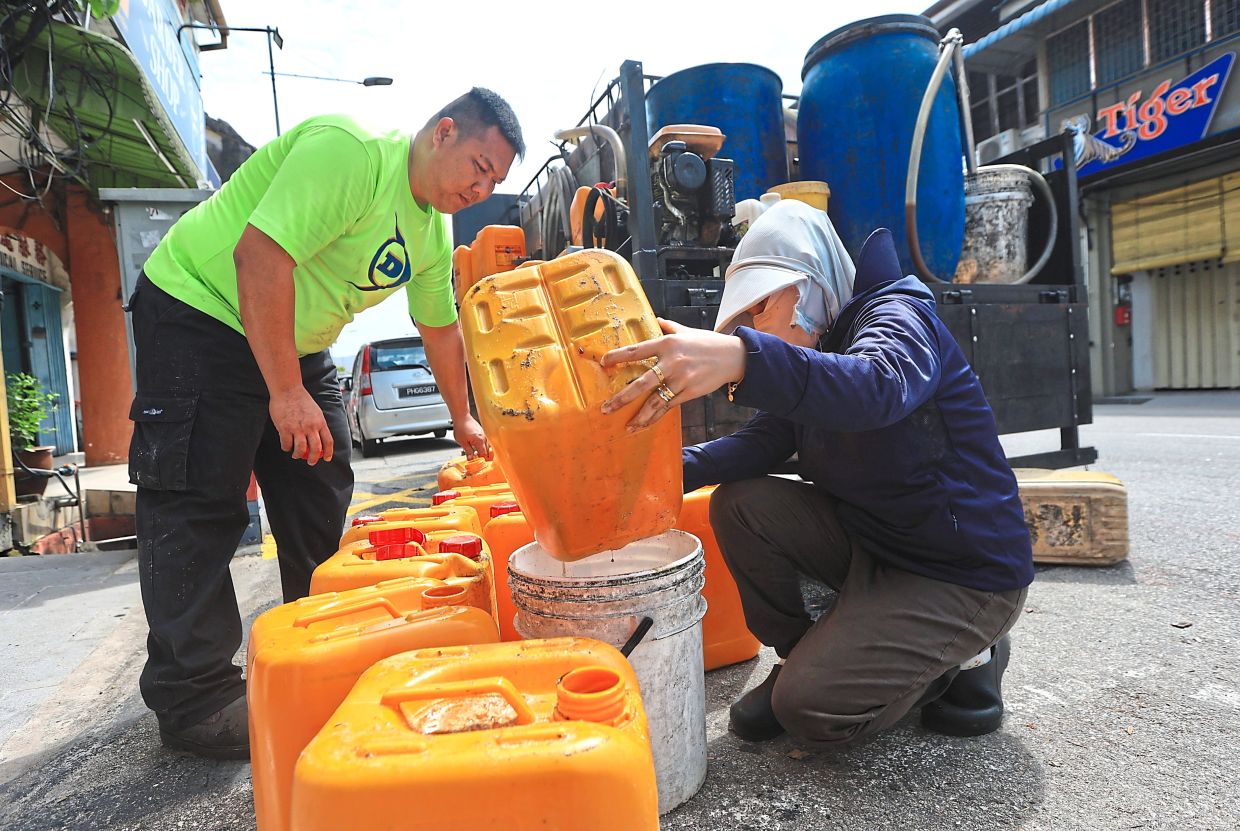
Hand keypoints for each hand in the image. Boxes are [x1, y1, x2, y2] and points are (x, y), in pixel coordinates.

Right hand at [270, 387, 332, 464]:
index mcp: (320, 422)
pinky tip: (286, 446)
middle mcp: (310, 427)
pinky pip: (286, 444)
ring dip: (298, 455)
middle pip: (315, 448)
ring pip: (300, 449)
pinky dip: (286, 448)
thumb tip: (318, 435)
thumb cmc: (301, 399)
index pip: (328, 441)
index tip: (326, 458)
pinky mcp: (285, 428)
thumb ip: (317, 424)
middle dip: (313, 458)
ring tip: (296, 455)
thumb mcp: (316, 411)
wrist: (288, 390)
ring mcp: (297, 428)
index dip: (328, 452)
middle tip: (310, 462)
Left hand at [453, 413, 491, 458]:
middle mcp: (484, 438)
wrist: (462, 417)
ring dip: (482, 451)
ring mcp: (484, 434)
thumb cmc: (461, 427)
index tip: (478, 463)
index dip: (481, 460)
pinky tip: (476, 447)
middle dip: (483, 456)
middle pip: (487, 451)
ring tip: (476, 454)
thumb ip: (468, 451)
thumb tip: (471, 458)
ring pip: (486, 446)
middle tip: (477, 461)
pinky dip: (481, 446)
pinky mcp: (482, 432)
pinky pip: (484, 441)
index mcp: (480, 441)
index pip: (484, 454)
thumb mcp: (462, 442)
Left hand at [599, 318, 745, 429]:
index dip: (618, 356)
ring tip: (626, 426)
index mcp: (667, 344)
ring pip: (655, 401)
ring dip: (639, 416)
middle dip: (622, 398)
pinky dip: (656, 417)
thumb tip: (657, 321)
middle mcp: (672, 362)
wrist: (733, 357)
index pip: (637, 351)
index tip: (604, 362)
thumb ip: (669, 327)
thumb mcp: (686, 331)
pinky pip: (668, 407)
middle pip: (642, 383)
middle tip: (606, 408)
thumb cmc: (707, 343)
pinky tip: (644, 424)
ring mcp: (681, 380)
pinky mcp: (690, 392)